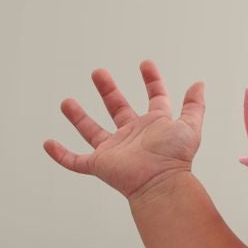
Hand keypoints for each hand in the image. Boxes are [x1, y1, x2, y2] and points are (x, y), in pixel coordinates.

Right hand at [43, 60, 205, 201]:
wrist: (161, 183)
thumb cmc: (176, 157)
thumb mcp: (189, 126)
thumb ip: (194, 106)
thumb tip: (199, 84)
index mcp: (155, 124)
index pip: (154, 97)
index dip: (152, 80)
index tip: (146, 64)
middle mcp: (133, 135)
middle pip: (117, 108)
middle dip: (107, 90)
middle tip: (98, 73)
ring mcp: (115, 150)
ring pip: (92, 131)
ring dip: (78, 117)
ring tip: (66, 102)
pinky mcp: (99, 164)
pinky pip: (75, 161)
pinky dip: (60, 154)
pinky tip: (48, 143)